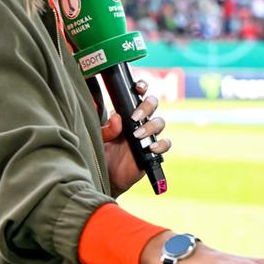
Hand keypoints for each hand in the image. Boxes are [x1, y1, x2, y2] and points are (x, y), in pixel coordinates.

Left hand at [101, 81, 170, 195]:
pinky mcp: (154, 151)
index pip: (137, 94)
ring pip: (160, 121)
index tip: (138, 88)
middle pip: (152, 103)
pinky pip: (166, 143)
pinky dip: (162, 144)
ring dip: (151, 126)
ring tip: (137, 135)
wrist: (105, 177)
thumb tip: (116, 116)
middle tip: (134, 117)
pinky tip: (150, 148)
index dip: (142, 87)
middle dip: (147, 106)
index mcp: (125, 113)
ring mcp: (148, 135)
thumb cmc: (100, 154)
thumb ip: (106, 128)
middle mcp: (139, 121)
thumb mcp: (98, 139)